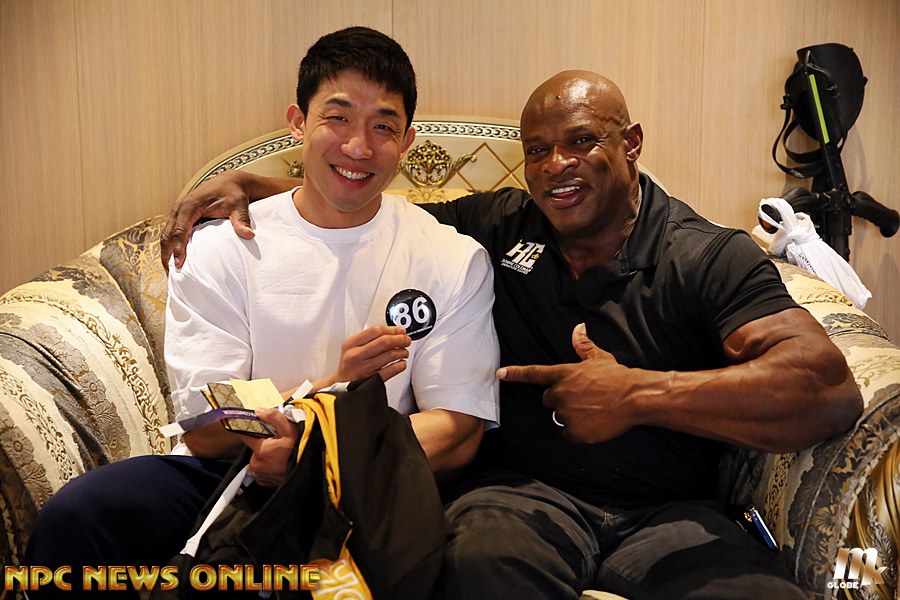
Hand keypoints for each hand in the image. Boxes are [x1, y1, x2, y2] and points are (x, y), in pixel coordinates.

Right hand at [160, 170, 254, 270]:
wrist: (229, 182)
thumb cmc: (233, 193)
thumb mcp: (239, 205)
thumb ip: (241, 220)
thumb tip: (249, 235)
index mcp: (190, 206)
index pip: (179, 231)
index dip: (178, 249)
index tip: (179, 265)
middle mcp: (179, 208)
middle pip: (166, 235)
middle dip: (166, 255)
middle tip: (171, 275)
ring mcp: (177, 212)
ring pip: (165, 235)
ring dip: (165, 253)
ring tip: (171, 272)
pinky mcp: (180, 216)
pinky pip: (170, 233)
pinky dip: (169, 247)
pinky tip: (174, 261)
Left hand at [242, 408, 298, 487]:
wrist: (308, 473)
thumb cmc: (299, 452)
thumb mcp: (290, 430)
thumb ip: (274, 418)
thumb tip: (259, 411)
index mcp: (260, 449)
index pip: (243, 434)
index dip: (247, 428)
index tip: (251, 425)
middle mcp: (255, 463)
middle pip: (253, 447)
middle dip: (262, 443)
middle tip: (276, 443)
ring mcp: (259, 474)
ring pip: (257, 459)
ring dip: (265, 456)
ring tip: (279, 455)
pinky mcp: (263, 482)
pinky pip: (261, 470)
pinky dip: (267, 466)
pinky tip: (278, 464)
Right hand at [315, 326, 411, 389]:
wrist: (340, 386)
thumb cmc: (350, 365)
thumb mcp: (352, 347)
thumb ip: (370, 338)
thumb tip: (396, 331)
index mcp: (350, 344)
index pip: (375, 331)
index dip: (392, 329)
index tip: (401, 330)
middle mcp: (356, 355)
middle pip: (384, 342)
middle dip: (400, 339)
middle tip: (406, 340)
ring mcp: (364, 368)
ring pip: (390, 355)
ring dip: (402, 352)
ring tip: (404, 352)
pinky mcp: (371, 380)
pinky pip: (392, 370)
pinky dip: (400, 365)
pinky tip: (401, 363)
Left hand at [497, 323, 636, 442]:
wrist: (634, 397)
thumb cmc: (617, 377)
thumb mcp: (599, 358)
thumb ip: (583, 346)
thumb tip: (578, 329)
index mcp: (563, 374)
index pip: (533, 373)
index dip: (515, 373)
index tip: (500, 374)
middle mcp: (560, 393)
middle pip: (548, 400)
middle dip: (560, 400)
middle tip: (583, 399)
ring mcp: (565, 413)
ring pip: (559, 418)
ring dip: (570, 416)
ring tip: (592, 411)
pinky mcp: (574, 432)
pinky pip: (567, 435)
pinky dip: (577, 433)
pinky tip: (592, 425)